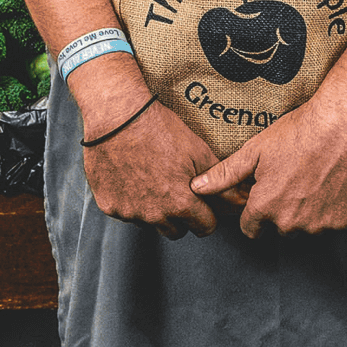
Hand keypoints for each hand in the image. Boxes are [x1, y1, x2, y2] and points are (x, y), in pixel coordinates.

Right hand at [82, 94, 246, 239]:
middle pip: (177, 231)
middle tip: (177, 189)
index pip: (204, 228)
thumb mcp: (197, 149)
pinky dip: (131, 200)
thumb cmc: (158, 128)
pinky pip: (126, 212)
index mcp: (180, 203)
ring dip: (155, 209)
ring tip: (153, 178)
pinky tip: (132, 175)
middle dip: (181, 216)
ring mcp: (129, 212)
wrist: (117, 116)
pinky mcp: (109, 206)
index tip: (203, 204)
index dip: (207, 214)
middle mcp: (154, 215)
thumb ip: (219, 179)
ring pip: (150, 223)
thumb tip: (237, 199)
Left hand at [190, 97, 346, 238]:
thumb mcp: (256, 150)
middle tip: (290, 178)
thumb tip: (197, 187)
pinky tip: (328, 183)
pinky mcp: (342, 221)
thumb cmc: (297, 132)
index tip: (264, 193)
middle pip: (278, 228)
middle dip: (280, 210)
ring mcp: (319, 225)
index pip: (251, 229)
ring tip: (310, 177)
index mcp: (265, 208)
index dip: (254, 211)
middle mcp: (291, 224)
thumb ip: (225, 174)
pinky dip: (328, 209)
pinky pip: (330, 222)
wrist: (341, 123)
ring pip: (305, 227)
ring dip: (305, 211)